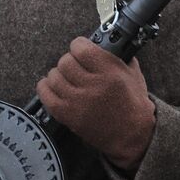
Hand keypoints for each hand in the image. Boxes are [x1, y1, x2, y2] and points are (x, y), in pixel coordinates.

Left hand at [37, 37, 155, 171]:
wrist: (131, 135)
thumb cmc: (133, 105)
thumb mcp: (133, 75)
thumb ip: (119, 58)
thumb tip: (104, 45)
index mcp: (110, 72)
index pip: (81, 47)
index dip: (79, 46)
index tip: (81, 49)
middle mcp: (92, 85)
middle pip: (65, 61)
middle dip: (70, 61)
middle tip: (76, 66)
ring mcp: (77, 100)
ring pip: (53, 76)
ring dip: (59, 74)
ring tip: (66, 78)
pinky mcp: (66, 114)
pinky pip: (45, 93)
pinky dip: (46, 87)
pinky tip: (55, 87)